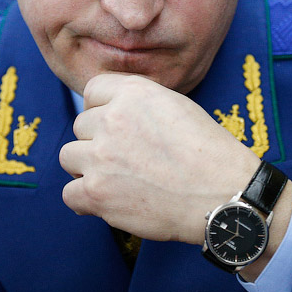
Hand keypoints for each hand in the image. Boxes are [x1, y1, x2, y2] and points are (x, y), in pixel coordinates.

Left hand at [59, 73, 261, 244]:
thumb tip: (108, 108)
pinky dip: (84, 200)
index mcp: (133, 93)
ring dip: (87, 168)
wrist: (222, 194)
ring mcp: (101, 156)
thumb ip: (137, 101)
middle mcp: (112, 119)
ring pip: (69, 156)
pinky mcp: (96, 192)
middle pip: (81, 126)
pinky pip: (69, 194)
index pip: (92, 90)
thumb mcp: (175, 105)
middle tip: (126, 159)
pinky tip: (107, 201)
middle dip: (98, 140)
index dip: (102, 108)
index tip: (114, 126)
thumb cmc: (207, 152)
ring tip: (116, 179)